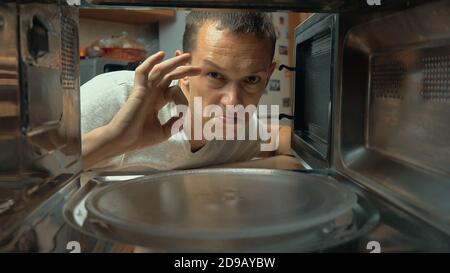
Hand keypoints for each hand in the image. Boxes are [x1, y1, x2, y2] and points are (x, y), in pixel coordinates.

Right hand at [82, 51, 200, 168]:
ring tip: (187, 56)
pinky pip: (143, 71)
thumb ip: (174, 123)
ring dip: (174, 62)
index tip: (195, 86)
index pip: (172, 87)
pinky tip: (162, 54)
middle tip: (198, 68)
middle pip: (169, 77)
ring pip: (160, 71)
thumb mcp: (164, 132)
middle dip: (184, 71)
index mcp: (157, 102)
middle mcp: (151, 93)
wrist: (123, 141)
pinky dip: (151, 61)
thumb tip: (184, 115)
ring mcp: (144, 90)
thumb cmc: (139, 138)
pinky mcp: (138, 90)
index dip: (184, 84)